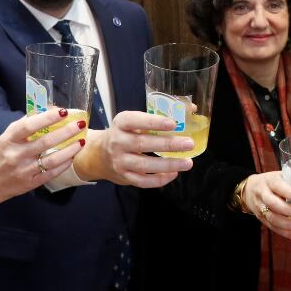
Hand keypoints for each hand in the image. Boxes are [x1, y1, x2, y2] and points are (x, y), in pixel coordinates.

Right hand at [0, 109, 81, 201]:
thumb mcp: (5, 138)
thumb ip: (24, 125)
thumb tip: (45, 110)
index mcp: (8, 140)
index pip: (29, 125)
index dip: (47, 118)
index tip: (63, 111)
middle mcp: (16, 155)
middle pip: (46, 142)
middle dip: (66, 132)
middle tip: (80, 124)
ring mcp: (24, 170)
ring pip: (52, 159)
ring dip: (70, 149)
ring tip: (81, 141)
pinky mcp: (30, 183)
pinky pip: (52, 173)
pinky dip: (64, 164)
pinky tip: (72, 156)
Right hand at [74, 110, 194, 187]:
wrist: (99, 154)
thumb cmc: (125, 134)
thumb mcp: (134, 121)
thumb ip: (158, 116)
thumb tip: (191, 109)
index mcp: (121, 123)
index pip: (135, 121)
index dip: (153, 122)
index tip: (173, 123)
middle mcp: (118, 142)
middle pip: (143, 144)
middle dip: (168, 144)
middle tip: (188, 143)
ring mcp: (120, 161)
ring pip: (144, 165)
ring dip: (168, 165)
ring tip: (187, 162)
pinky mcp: (124, 177)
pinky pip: (142, 181)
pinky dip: (159, 180)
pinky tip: (173, 174)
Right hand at [240, 171, 290, 242]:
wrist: (251, 189)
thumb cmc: (278, 180)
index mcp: (272, 180)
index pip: (279, 186)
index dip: (290, 193)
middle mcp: (264, 193)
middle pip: (273, 204)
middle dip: (288, 211)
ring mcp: (261, 207)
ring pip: (272, 218)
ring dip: (288, 225)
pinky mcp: (262, 219)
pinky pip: (274, 228)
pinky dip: (288, 234)